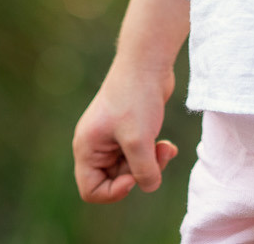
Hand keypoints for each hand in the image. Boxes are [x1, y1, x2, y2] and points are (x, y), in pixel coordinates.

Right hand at [72, 61, 180, 202]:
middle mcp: (95, 145)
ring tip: (166, 147)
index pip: (91, 190)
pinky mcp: (128, 130)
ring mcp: (112, 137)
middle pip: (114, 180)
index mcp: (87, 148)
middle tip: (156, 156)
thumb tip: (149, 186)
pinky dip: (153, 153)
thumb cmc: (136, 97)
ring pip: (130, 168)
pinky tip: (167, 144)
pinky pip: (140, 155)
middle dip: (139, 174)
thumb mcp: (140, 141)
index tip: (134, 176)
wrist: (147, 61)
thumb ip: (144, 172)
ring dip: (151, 163)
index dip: (114, 192)